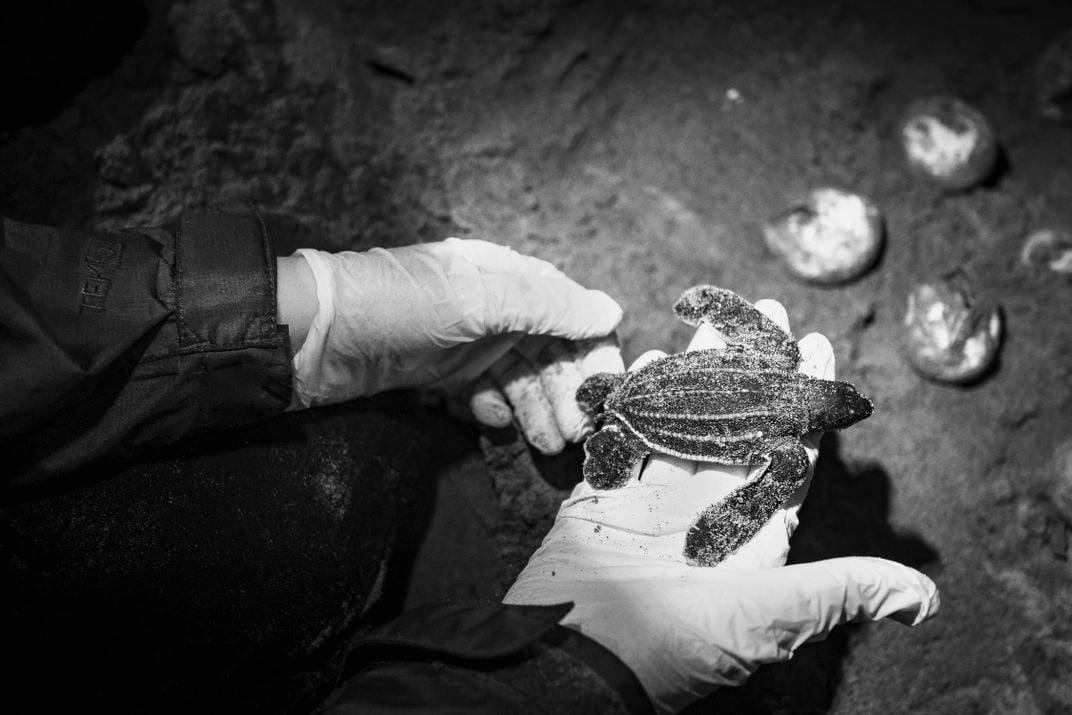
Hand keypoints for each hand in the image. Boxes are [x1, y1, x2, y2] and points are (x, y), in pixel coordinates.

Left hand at [285, 240, 623, 452]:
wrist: (314, 336)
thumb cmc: (399, 306)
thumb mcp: (478, 299)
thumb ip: (547, 305)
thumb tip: (610, 310)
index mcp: (504, 275)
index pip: (567, 311)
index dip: (592, 350)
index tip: (610, 390)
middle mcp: (490, 305)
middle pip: (546, 350)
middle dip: (565, 390)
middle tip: (579, 432)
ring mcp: (463, 340)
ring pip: (517, 377)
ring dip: (536, 408)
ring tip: (549, 443)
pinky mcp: (438, 371)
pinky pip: (480, 392)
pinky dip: (492, 408)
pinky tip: (494, 421)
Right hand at [503, 300, 939, 713]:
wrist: (574, 656)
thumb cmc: (674, 646)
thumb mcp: (768, 618)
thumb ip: (837, 592)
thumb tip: (923, 599)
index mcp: (749, 537)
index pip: (790, 454)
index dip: (806, 401)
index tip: (819, 346)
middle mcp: (705, 514)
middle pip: (736, 425)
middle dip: (753, 368)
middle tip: (767, 312)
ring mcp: (652, 505)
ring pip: (680, 422)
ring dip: (696, 372)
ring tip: (710, 323)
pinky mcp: (603, 500)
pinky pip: (622, 441)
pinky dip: (632, 403)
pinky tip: (647, 363)